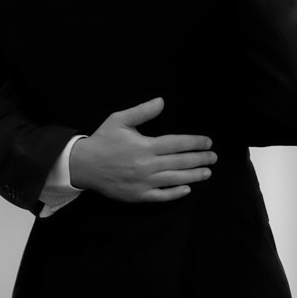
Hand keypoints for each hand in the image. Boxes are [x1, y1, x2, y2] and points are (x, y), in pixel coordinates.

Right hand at [69, 97, 215, 202]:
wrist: (82, 165)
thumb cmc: (103, 140)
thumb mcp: (120, 120)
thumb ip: (142, 112)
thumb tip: (162, 101)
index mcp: (145, 146)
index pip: (178, 144)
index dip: (195, 143)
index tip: (208, 142)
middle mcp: (146, 165)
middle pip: (180, 162)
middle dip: (200, 159)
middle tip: (214, 157)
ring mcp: (142, 182)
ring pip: (174, 179)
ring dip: (194, 176)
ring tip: (208, 172)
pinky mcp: (137, 195)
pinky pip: (160, 196)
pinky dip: (175, 194)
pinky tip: (187, 189)